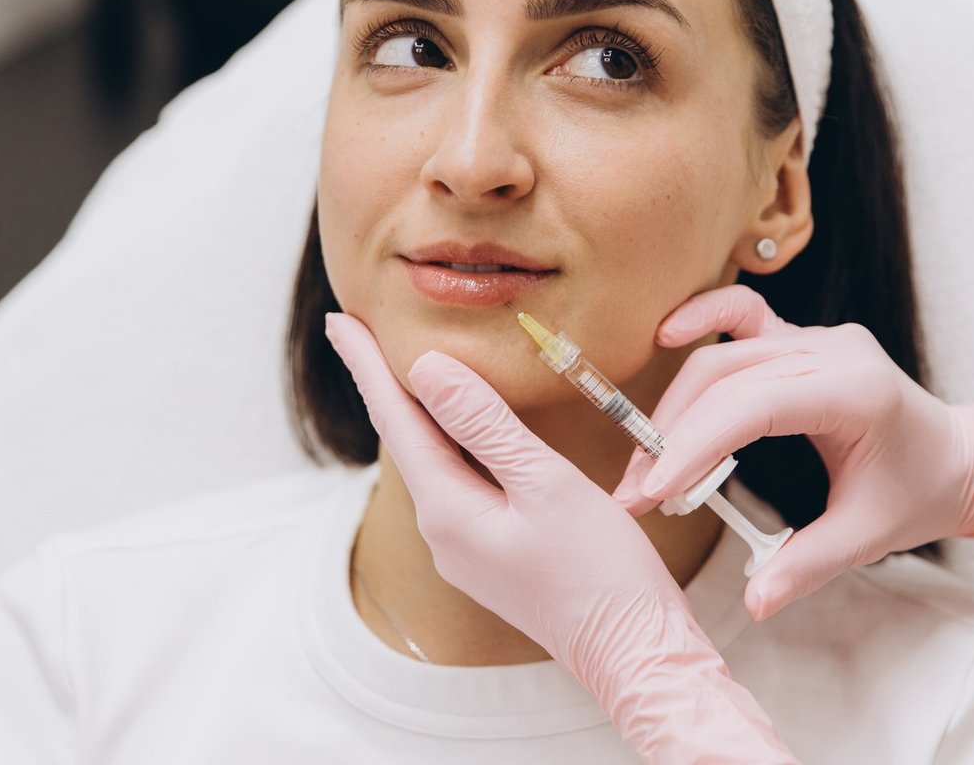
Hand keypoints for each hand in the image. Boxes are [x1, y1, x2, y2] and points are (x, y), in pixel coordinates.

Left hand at [324, 312, 796, 764]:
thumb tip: (426, 368)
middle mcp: (443, 532)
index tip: (338, 320)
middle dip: (385, 384)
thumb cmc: (600, 573)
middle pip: (407, 439)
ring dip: (417, 413)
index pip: (395, 419)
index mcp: (447, 510)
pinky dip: (449, 442)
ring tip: (401, 368)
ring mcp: (465, 549)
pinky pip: (457, 483)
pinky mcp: (492, 556)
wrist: (634, 654)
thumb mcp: (546, 483)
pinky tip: (458, 427)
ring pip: (432, 462)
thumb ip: (485, 424)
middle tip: (361, 332)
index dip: (368, 365)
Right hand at [614, 285, 973, 619]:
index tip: (652, 489)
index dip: (693, 445)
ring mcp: (819, 337)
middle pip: (727, 377)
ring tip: (646, 455)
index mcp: (857, 391)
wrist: (960, 458)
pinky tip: (667, 336)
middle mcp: (835, 350)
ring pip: (726, 353)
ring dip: (677, 402)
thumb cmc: (920, 492)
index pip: (752, 407)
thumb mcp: (868, 536)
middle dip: (672, 435)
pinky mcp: (804, 338)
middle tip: (637, 490)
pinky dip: (703, 320)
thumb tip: (755, 602)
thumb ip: (807, 566)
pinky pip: (744, 314)